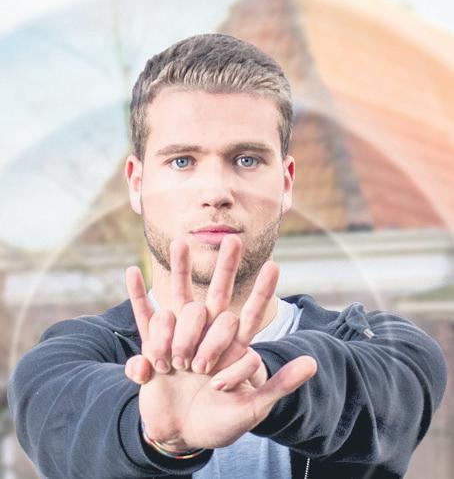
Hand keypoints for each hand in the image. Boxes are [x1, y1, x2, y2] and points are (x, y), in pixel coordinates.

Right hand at [124, 234, 316, 449]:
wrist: (182, 437)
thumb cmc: (219, 425)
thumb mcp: (253, 408)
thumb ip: (279, 384)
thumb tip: (314, 364)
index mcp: (231, 349)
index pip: (249, 314)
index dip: (262, 291)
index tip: (274, 265)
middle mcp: (206, 337)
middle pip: (215, 295)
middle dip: (225, 269)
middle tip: (233, 242)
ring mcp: (179, 339)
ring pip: (180, 299)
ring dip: (180, 273)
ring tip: (178, 253)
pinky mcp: (152, 349)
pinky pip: (144, 319)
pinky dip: (137, 297)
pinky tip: (132, 271)